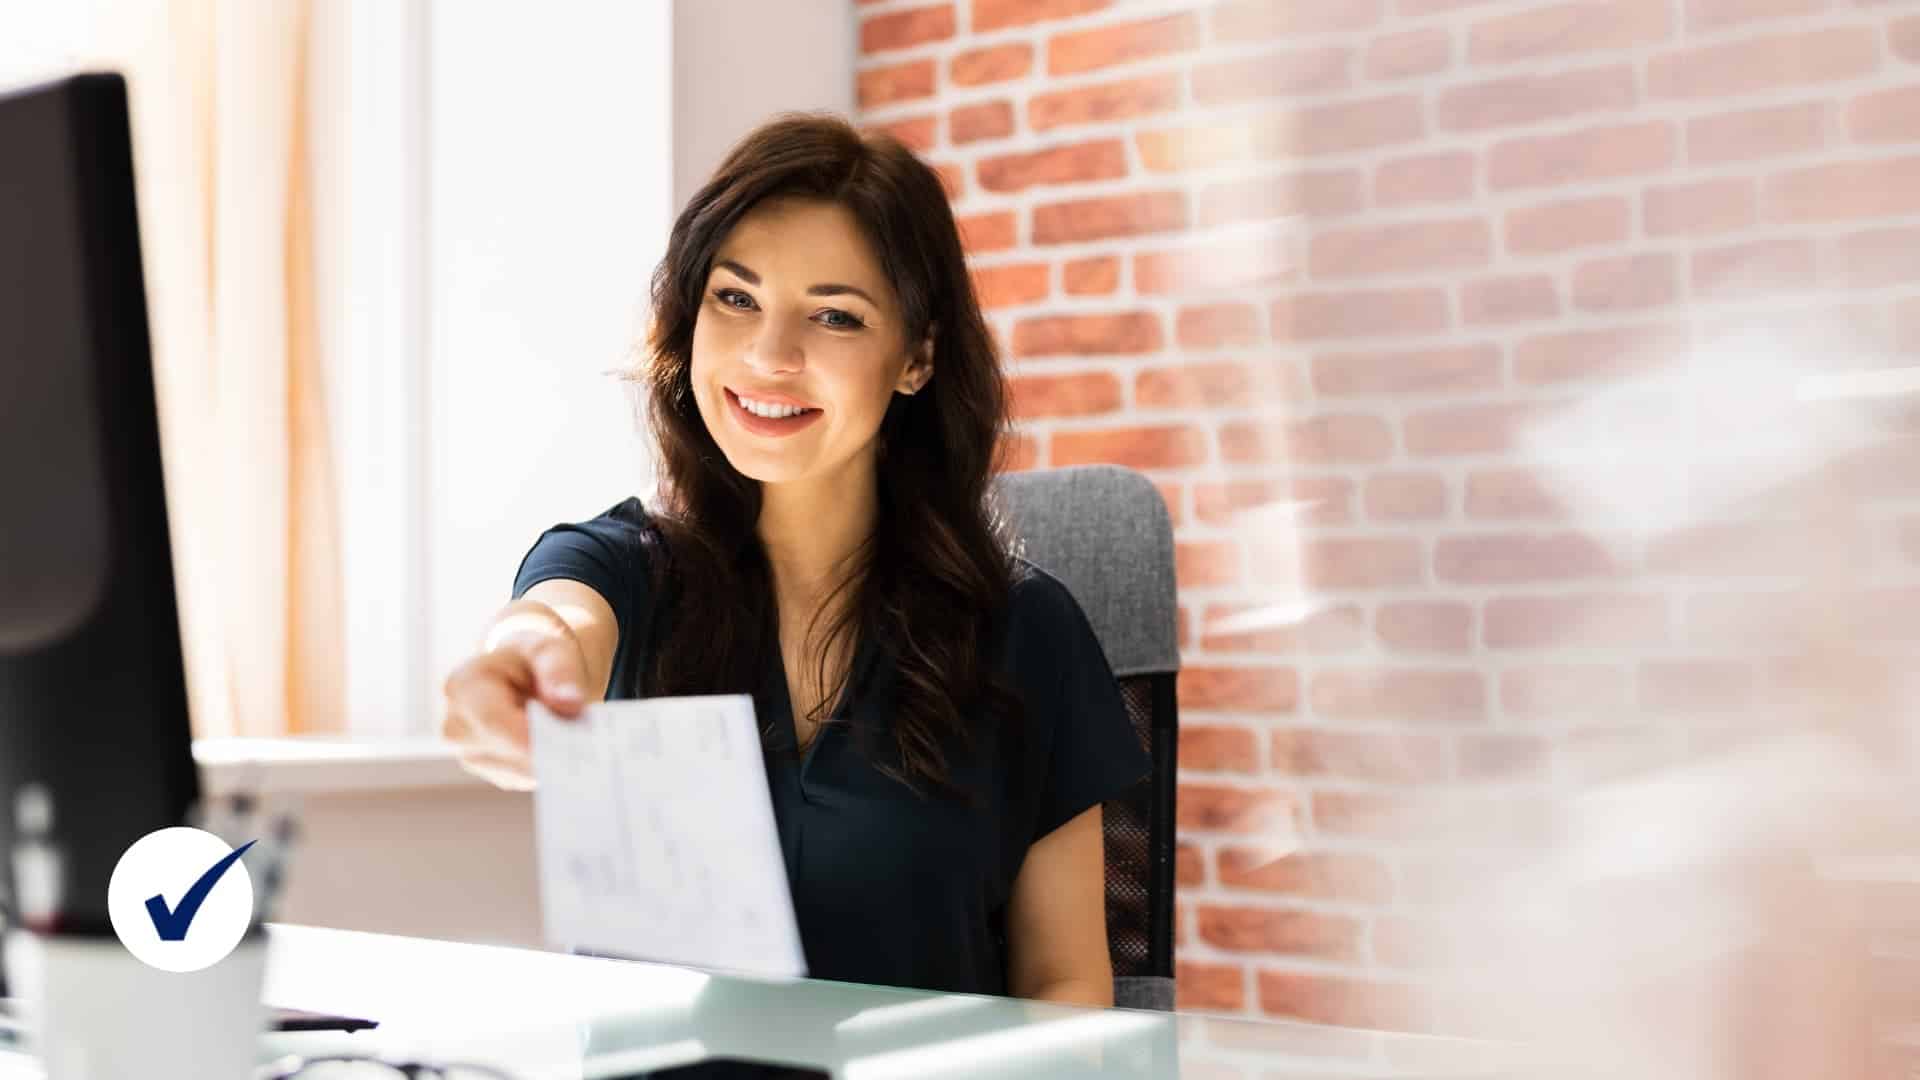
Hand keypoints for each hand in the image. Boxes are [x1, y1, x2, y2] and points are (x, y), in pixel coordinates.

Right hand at [441, 610, 588, 789]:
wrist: (521, 676)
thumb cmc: (533, 661)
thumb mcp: (550, 650)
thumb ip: (559, 670)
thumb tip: (569, 701)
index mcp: (464, 686)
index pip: (490, 720)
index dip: (525, 737)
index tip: (562, 746)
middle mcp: (457, 725)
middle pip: (504, 753)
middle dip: (548, 751)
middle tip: (588, 746)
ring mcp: (470, 753)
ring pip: (518, 772)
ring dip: (551, 762)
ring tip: (580, 743)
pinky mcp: (491, 772)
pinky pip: (524, 779)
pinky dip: (548, 769)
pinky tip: (566, 753)